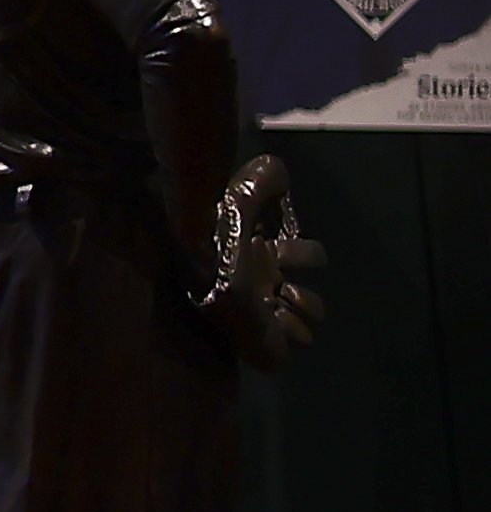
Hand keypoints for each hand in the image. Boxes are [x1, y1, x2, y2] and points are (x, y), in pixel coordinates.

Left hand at [204, 152, 328, 368]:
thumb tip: (275, 167)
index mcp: (261, 259)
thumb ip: (259, 182)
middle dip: (305, 284)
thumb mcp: (238, 201)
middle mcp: (265, 286)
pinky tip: (273, 314)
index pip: (305, 259)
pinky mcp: (265, 340)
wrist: (200, 269)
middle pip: (309, 287)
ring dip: (305, 304)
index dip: (306, 253)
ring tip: (279, 294)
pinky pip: (299, 343)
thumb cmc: (216, 237)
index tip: (282, 242)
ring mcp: (265, 315)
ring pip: (310, 318)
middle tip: (280, 268)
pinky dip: (296, 329)